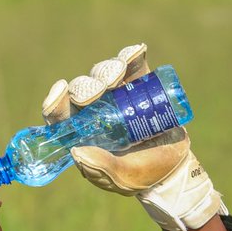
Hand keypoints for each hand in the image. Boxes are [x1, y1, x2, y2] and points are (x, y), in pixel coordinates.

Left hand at [41, 44, 226, 230]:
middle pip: (82, 90)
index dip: (56, 101)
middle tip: (99, 91)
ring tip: (119, 73)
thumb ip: (101, 167)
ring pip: (104, 74)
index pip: (61, 115)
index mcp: (84, 133)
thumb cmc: (142, 175)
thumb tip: (76, 150)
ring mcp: (118, 95)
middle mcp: (96, 111)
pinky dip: (131, 56)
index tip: (61, 90)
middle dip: (88, 86)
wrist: (175, 166)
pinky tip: (136, 52)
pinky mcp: (140, 83)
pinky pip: (131, 64)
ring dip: (108, 69)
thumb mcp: (121, 178)